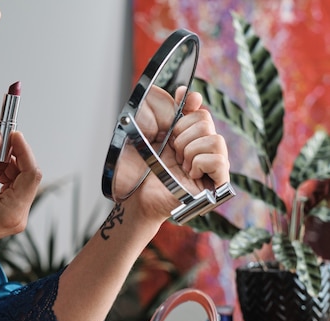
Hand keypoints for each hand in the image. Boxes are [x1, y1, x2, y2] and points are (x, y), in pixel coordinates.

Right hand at [0, 130, 41, 259]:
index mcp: (13, 211)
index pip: (32, 174)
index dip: (24, 150)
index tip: (13, 135)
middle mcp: (18, 217)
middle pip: (27, 177)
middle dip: (12, 158)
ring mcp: (12, 218)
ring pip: (18, 183)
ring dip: (5, 167)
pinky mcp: (5, 217)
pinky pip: (10, 191)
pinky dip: (1, 177)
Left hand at [129, 89, 229, 219]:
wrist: (135, 193)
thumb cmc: (138, 168)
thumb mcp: (147, 130)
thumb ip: (165, 110)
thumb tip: (187, 93)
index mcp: (187, 136)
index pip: (199, 111)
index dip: (191, 104)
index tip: (181, 99)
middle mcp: (201, 149)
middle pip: (206, 121)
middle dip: (182, 135)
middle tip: (172, 152)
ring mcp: (211, 167)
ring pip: (215, 140)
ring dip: (190, 150)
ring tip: (179, 165)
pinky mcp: (216, 184)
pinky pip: (218, 160)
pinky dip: (200, 163)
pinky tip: (189, 174)